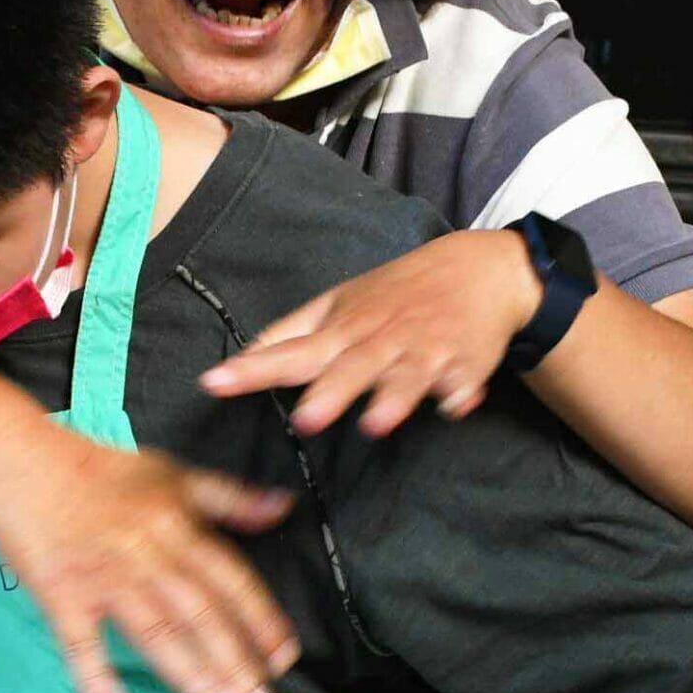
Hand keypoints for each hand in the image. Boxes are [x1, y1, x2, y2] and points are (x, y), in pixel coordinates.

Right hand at [0, 428, 299, 692]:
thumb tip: (282, 507)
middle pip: (197, 612)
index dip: (260, 619)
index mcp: (176, 526)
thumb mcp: (173, 474)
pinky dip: (95, 678)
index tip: (284, 658)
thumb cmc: (101, 471)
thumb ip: (230, 497)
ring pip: (152, 630)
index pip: (229, 578)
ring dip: (186, 672)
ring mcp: (102, 576)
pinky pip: (80, 642)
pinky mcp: (60, 593)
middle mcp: (146, 554)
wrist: (24, 461)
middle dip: (232, 661)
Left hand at [199, 229, 540, 436]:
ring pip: (406, 376)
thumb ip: (291, 332)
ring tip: (375, 424)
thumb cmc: (397, 292)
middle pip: (351, 368)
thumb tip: (243, 354)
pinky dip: (458, 393)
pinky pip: (461, 381)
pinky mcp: (465, 361)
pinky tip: (455, 405)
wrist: (477, 268)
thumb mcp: (341, 302)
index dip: (254, 368)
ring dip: (393, 398)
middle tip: (306, 420)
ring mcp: (424, 349)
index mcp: (345, 328)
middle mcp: (381, 338)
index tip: (215, 383)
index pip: (292, 351)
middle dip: (330, 393)